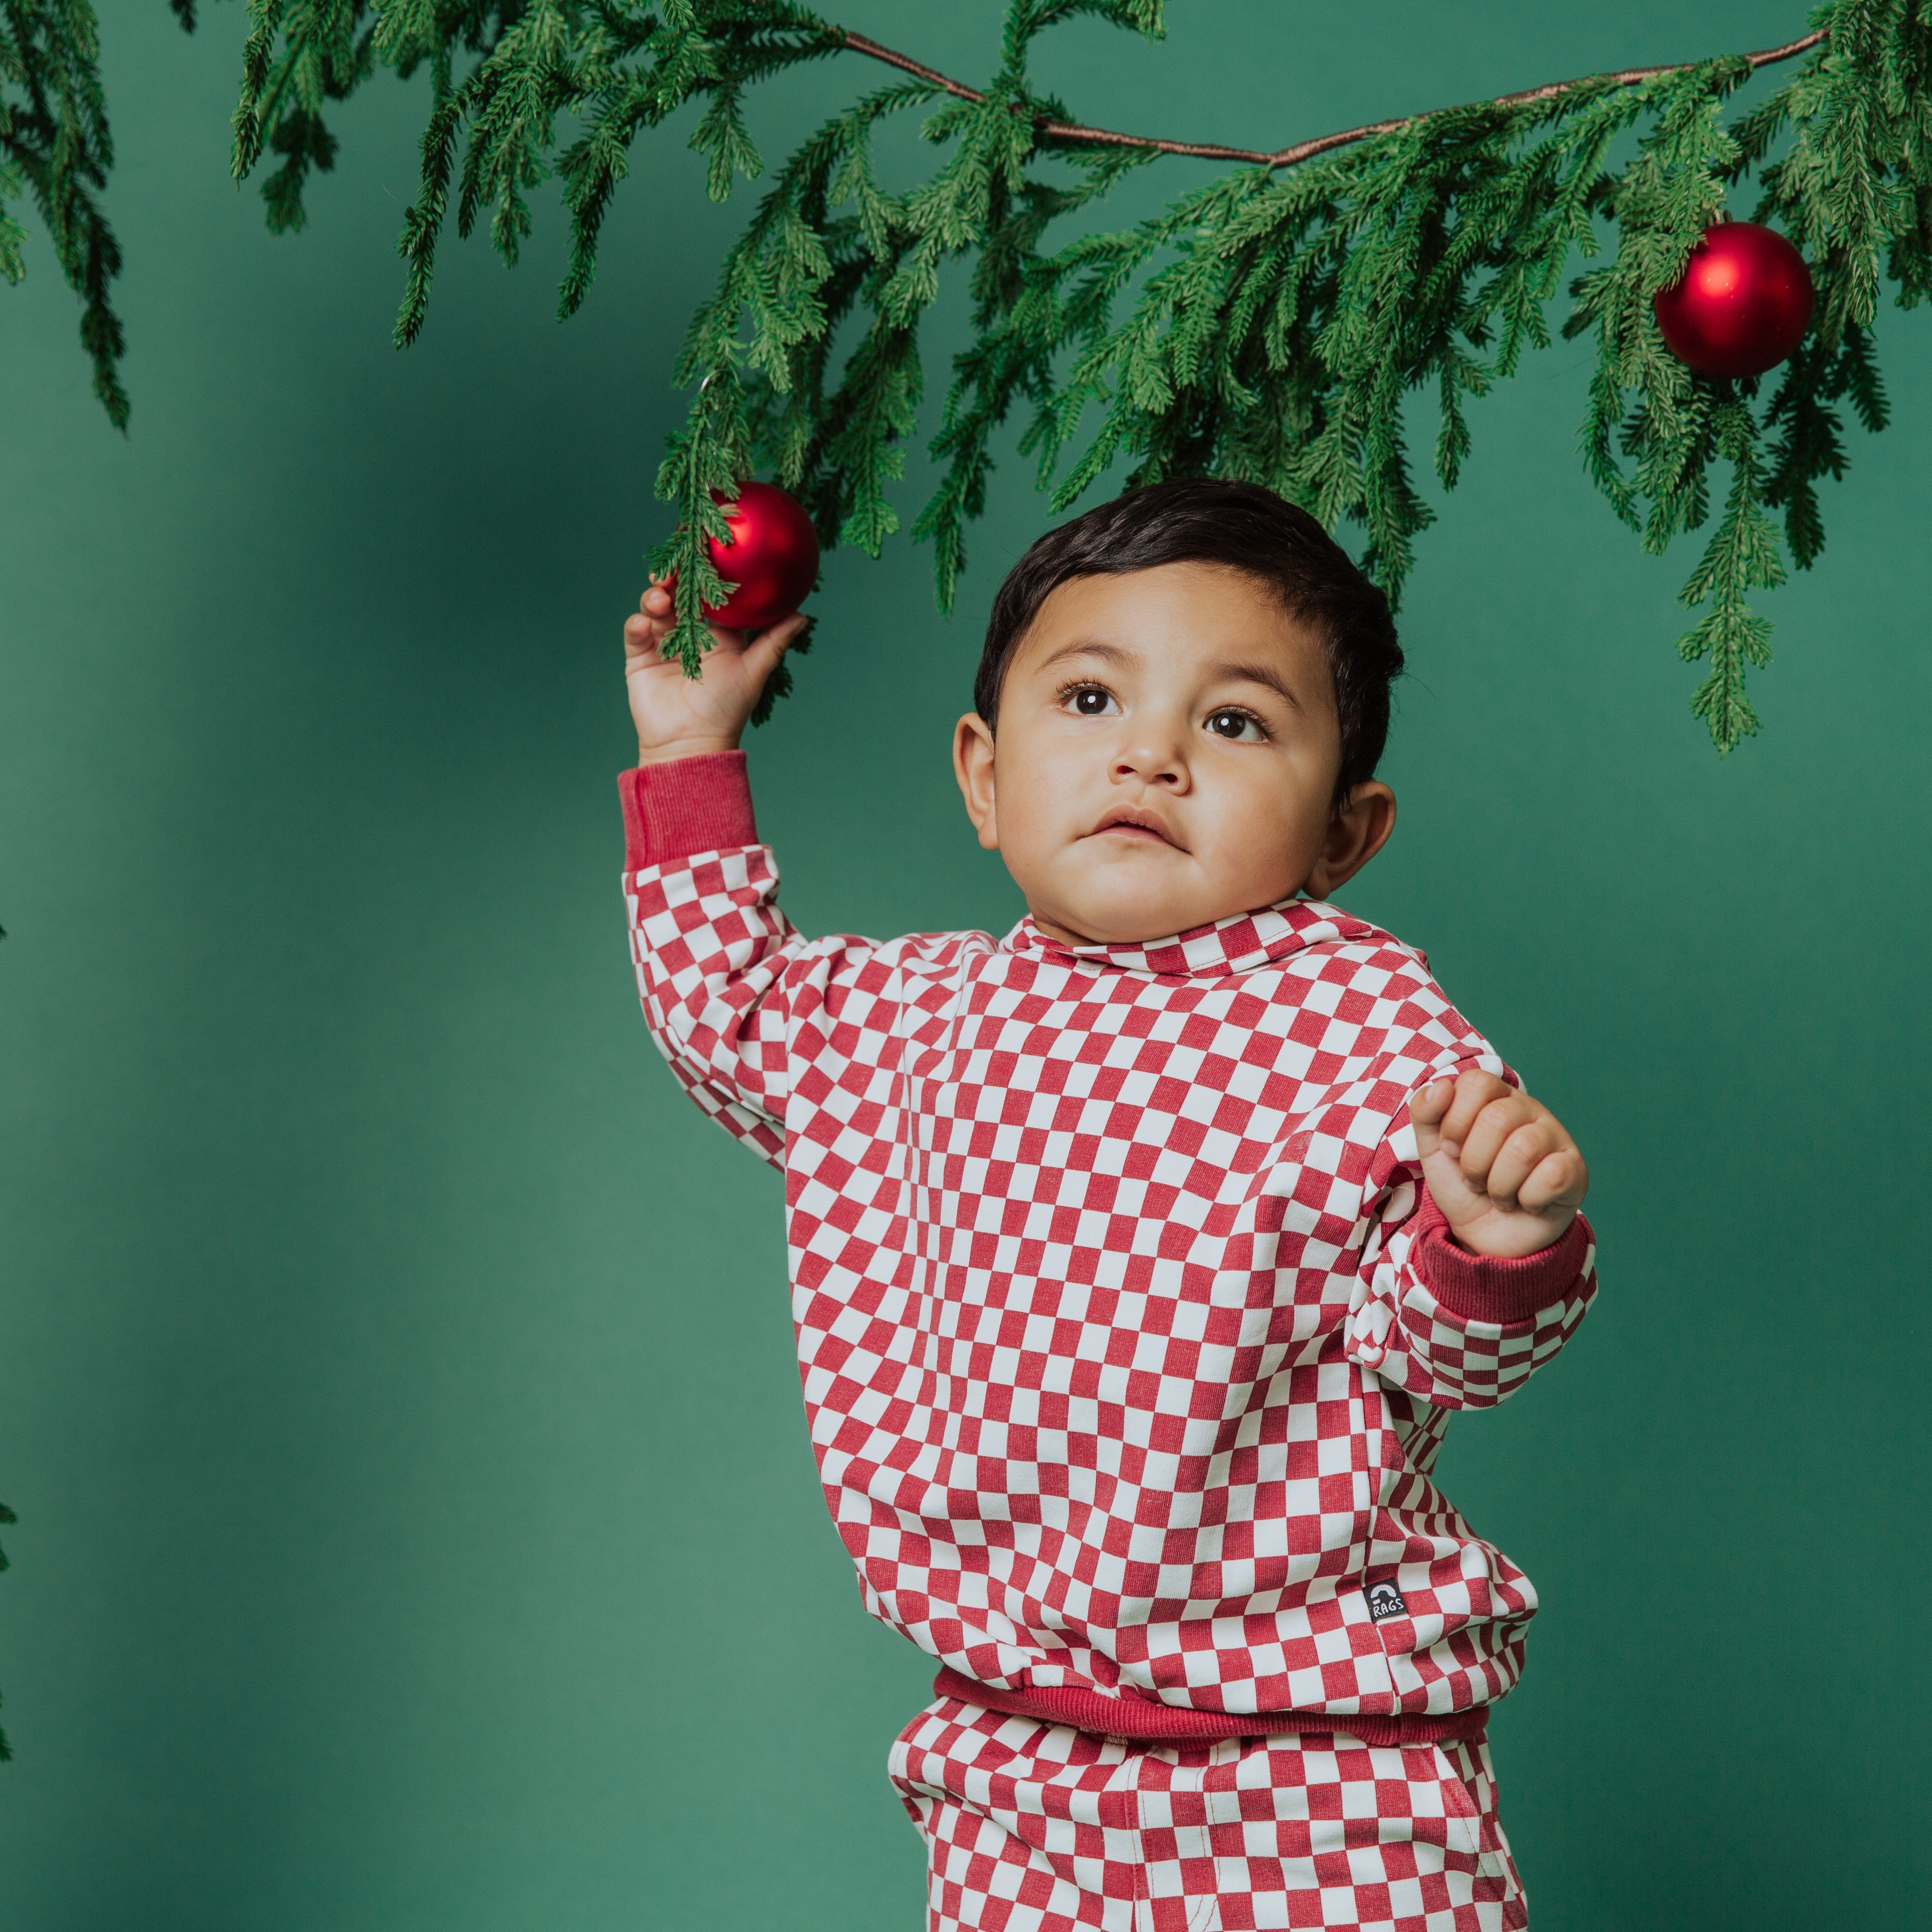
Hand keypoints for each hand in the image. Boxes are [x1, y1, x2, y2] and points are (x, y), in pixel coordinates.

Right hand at [624, 578, 807, 764]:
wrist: (691, 743)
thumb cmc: (727, 710)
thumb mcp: (753, 671)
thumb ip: (774, 642)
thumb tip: (803, 616)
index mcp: (719, 634)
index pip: (711, 596)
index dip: (707, 575)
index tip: (704, 555)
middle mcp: (691, 634)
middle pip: (680, 595)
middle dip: (675, 579)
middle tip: (673, 570)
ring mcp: (664, 643)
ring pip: (656, 607)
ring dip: (655, 598)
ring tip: (660, 599)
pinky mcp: (640, 656)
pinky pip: (635, 631)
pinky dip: (637, 622)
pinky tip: (645, 624)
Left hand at [1409, 1070, 1587, 1259]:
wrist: (1486, 1237)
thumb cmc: (1463, 1186)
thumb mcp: (1433, 1150)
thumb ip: (1425, 1112)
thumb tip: (1440, 1086)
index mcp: (1495, 1098)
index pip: (1476, 1083)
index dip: (1455, 1121)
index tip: (1451, 1149)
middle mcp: (1529, 1109)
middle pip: (1496, 1118)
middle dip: (1474, 1161)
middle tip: (1475, 1179)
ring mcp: (1556, 1137)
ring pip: (1523, 1149)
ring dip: (1498, 1184)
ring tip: (1498, 1194)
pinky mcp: (1574, 1169)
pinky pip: (1551, 1177)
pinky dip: (1527, 1199)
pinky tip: (1525, 1203)